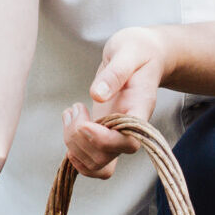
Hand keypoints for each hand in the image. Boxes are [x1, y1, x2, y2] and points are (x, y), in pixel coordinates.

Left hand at [62, 25, 170, 178]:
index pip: (127, 141)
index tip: (85, 123)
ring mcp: (117, 134)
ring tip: (70, 113)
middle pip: (106, 157)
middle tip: (75, 108)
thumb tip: (97, 95)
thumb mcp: (128, 51)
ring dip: (73, 145)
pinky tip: (69, 126)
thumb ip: (115, 72)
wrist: (144, 54)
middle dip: (79, 138)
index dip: (102, 140)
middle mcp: (130, 129)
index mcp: (140, 109)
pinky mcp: (104, 134)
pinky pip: (92, 162)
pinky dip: (75, 153)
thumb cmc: (138, 50)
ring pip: (96, 164)